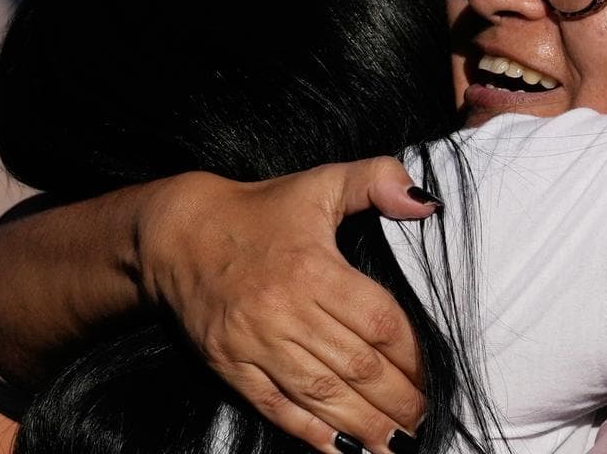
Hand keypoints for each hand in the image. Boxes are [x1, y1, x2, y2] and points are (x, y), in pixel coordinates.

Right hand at [136, 157, 439, 452]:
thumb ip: (377, 180)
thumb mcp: (321, 182)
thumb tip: (426, 202)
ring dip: (362, 424)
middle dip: (396, 399)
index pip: (377, 321)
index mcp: (313, 267)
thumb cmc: (258, 210)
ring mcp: (256, 341)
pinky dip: (310, 432)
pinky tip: (340, 448)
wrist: (175, 233)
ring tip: (394, 445)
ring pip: (320, 393)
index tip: (430, 375)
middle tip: (423, 419)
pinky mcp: (230, 364)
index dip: (410, 354)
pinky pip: (275, 406)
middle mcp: (285, 309)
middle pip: (355, 366)